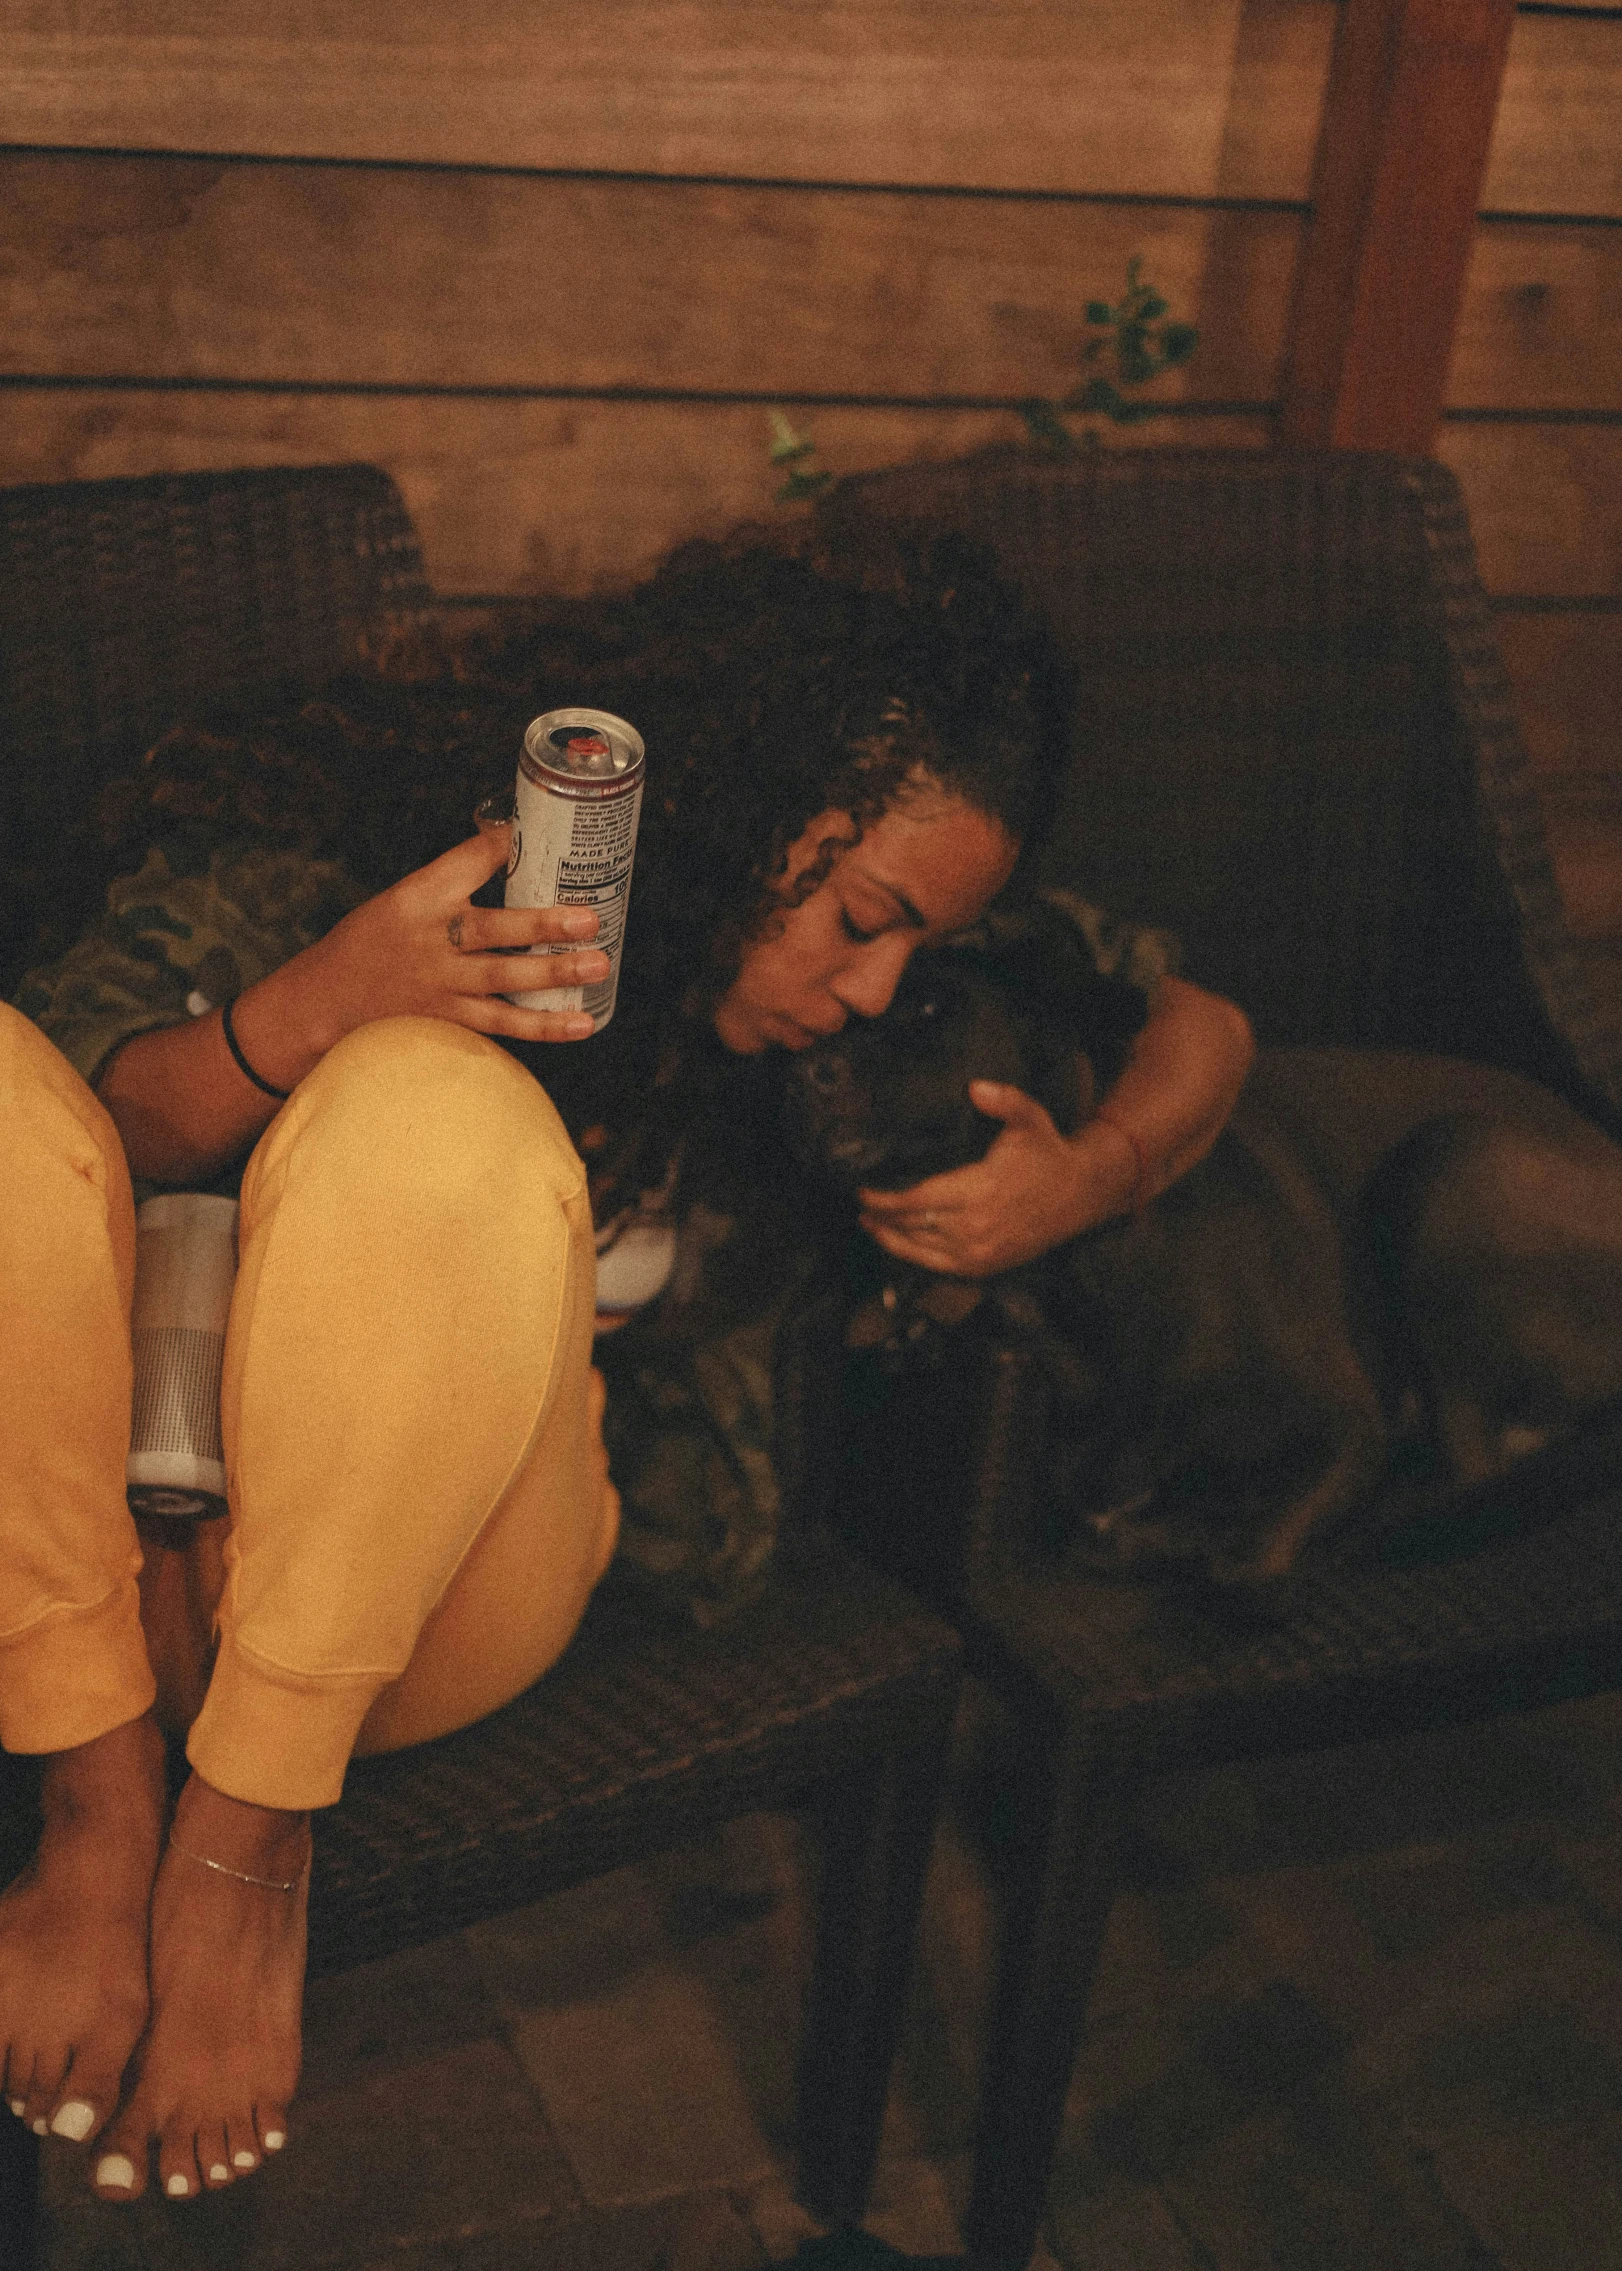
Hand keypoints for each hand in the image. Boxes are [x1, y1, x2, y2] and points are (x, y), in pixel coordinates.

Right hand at [236, 826, 610, 1084]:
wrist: (323, 1004)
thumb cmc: (373, 944)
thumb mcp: (403, 898)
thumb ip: (456, 880)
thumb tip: (515, 841)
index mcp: (417, 897)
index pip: (464, 863)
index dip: (500, 847)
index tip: (534, 833)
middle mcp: (429, 941)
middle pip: (492, 930)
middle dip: (543, 924)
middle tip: (590, 919)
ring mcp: (440, 985)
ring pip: (503, 980)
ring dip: (554, 974)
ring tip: (599, 965)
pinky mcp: (448, 1022)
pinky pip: (502, 1025)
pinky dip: (544, 1026)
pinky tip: (582, 1023)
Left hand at [857, 1080, 1137, 1277]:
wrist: (1079, 1195)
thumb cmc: (1048, 1154)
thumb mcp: (1030, 1118)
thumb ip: (1003, 1100)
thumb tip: (975, 1088)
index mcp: (980, 1190)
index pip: (917, 1199)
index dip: (884, 1199)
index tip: (862, 1191)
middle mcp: (976, 1226)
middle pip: (912, 1226)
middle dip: (880, 1217)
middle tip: (858, 1206)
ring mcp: (980, 1251)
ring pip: (921, 1250)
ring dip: (890, 1238)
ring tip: (868, 1225)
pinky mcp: (985, 1265)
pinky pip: (939, 1266)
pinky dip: (914, 1256)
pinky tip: (898, 1244)